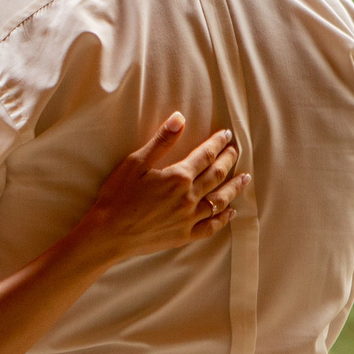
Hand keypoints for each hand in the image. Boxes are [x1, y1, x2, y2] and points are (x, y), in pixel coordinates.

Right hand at [72, 115, 248, 267]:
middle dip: (229, 160)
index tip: (227, 135)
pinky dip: (223, 218)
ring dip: (234, 187)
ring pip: (219, 200)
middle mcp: (189, 197)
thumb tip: (180, 118)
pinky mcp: (184, 235)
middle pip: (217, 175)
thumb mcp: (136, 162)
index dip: (218, 143)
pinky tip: (230, 212)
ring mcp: (188, 218)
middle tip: (236, 152)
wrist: (109, 233)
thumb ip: (161, 141)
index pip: (205, 155)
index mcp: (178, 176)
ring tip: (245, 178)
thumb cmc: (118, 196)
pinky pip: (210, 227)